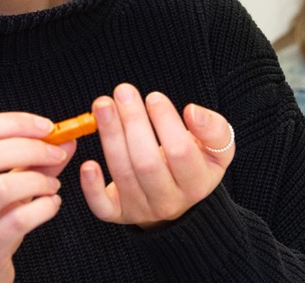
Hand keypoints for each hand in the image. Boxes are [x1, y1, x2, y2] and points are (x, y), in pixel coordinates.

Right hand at [0, 112, 75, 282]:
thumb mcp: (0, 188)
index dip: (15, 122)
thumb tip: (65, 138)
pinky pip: (18, 220)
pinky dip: (44, 207)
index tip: (47, 126)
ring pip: (2, 187)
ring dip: (38, 180)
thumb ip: (31, 161)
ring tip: (53, 184)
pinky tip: (52, 205)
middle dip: (31, 148)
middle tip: (56, 152)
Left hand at [80, 83, 234, 228]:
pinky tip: (87, 163)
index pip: (181, 152)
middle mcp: (169, 201)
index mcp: (197, 183)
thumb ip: (213, 129)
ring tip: (103, 105)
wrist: (178, 198)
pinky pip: (102, 207)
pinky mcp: (117, 213)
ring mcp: (142, 209)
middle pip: (147, 162)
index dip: (166, 123)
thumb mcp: (217, 148)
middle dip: (133, 122)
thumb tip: (192, 112)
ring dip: (110, 136)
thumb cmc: (195, 162)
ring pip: (123, 174)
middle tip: (123, 91)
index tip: (154, 97)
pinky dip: (91, 187)